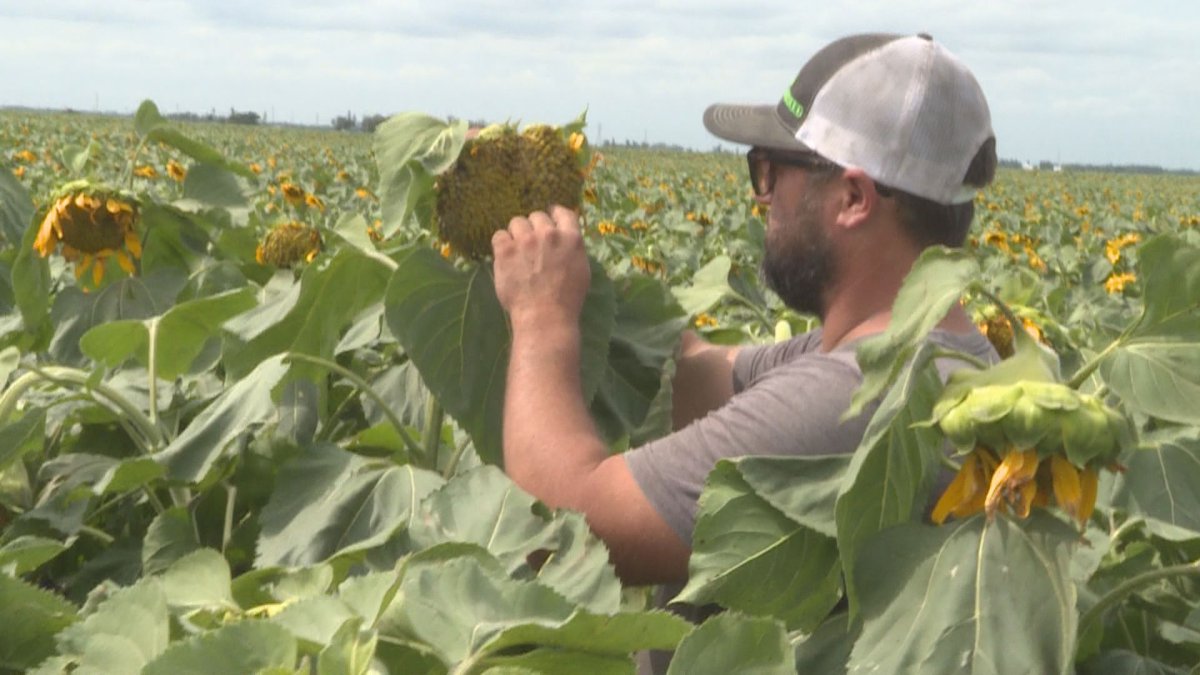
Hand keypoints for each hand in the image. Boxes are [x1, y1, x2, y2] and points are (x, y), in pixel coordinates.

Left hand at [492, 205, 590, 329]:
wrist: (544, 316)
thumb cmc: (567, 300)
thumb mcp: (581, 270)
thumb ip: (572, 250)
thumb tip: (564, 240)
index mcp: (571, 238)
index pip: (563, 212)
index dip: (554, 214)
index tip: (549, 219)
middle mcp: (549, 234)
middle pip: (537, 216)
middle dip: (534, 228)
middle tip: (532, 245)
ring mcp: (526, 240)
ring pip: (517, 222)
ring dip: (517, 234)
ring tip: (517, 251)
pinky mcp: (506, 250)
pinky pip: (499, 235)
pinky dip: (501, 244)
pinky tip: (505, 256)